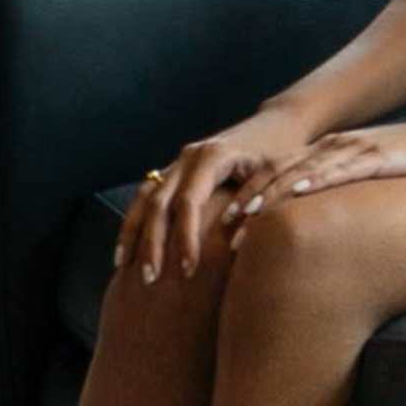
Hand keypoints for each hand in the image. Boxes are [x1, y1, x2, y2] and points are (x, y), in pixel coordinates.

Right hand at [125, 106, 319, 277]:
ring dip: (133, 234)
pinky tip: (126, 250)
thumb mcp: (275, 178)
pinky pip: (146, 197)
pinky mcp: (175, 170)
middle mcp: (189, 156)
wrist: (278, 125)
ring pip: (145, 199)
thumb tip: (239, 243)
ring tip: (124, 269)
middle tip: (151, 280)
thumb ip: (257, 205)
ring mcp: (178, 162)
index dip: (185, 238)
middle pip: (159, 203)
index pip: (189, 203)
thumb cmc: (281, 154)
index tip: (188, 271)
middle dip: (152, 243)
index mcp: (212, 156)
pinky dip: (134, 223)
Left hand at [239, 118, 405, 212]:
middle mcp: (332, 148)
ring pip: (300, 173)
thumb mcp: (368, 180)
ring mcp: (352, 150)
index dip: (249, 197)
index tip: (224, 224)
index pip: (276, 174)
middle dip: (248, 202)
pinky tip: (297, 194)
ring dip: (270, 197)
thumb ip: (342, 194)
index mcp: (326, 154)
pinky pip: (340, 170)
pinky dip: (315, 182)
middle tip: (220, 230)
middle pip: (278, 174)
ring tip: (244, 220)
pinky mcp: (376, 156)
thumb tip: (319, 228)